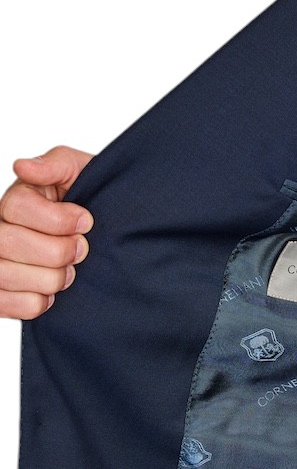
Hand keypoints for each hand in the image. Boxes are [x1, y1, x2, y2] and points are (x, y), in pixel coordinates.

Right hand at [1, 146, 94, 318]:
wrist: (113, 239)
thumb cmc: (93, 203)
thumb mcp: (81, 173)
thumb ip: (55, 164)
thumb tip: (23, 167)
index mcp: (17, 200)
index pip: (16, 207)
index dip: (56, 220)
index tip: (85, 222)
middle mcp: (0, 229)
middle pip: (8, 242)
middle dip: (56, 252)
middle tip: (81, 250)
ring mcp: (0, 262)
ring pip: (5, 274)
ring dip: (50, 279)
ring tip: (69, 272)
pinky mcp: (4, 293)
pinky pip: (7, 303)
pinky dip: (38, 302)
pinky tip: (53, 292)